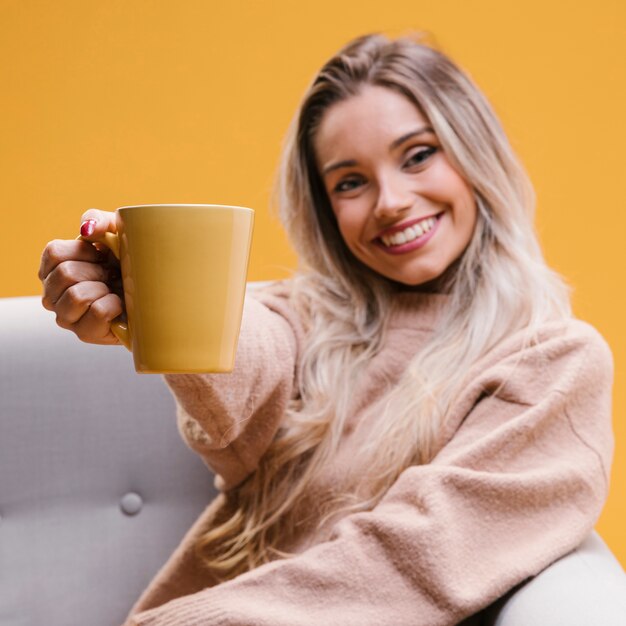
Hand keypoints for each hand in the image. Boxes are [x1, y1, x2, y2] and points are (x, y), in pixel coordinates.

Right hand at [39, 208, 122, 343]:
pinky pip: (97, 312)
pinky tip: (120, 306)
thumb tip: (87, 229)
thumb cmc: (131, 262)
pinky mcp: (86, 334)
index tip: (102, 256)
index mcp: (54, 268)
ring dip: (103, 289)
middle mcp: (53, 294)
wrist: (157, 295)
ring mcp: (67, 317)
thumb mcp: (118, 232)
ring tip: (113, 291)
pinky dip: (114, 305)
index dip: (85, 251)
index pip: (54, 253)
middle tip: (111, 276)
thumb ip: (99, 220)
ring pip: (77, 296)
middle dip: (97, 271)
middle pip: (65, 274)